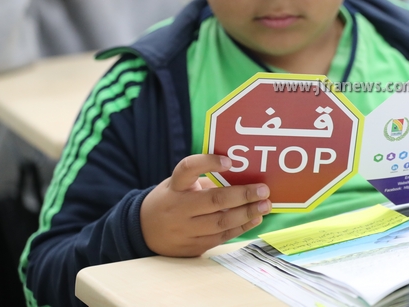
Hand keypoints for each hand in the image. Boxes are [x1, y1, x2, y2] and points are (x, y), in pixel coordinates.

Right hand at [140, 154, 271, 256]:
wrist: (144, 230)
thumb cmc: (172, 199)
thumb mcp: (179, 185)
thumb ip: (205, 181)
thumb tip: (244, 177)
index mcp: (174, 186)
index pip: (188, 169)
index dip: (208, 163)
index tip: (230, 161)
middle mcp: (178, 208)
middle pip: (213, 200)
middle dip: (242, 195)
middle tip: (263, 190)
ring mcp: (184, 230)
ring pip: (220, 222)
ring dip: (246, 213)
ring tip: (264, 205)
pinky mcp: (191, 247)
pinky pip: (220, 237)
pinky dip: (240, 227)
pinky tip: (254, 219)